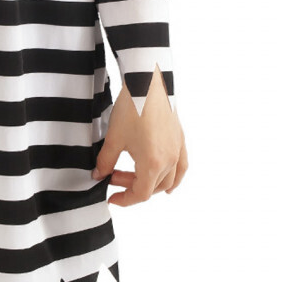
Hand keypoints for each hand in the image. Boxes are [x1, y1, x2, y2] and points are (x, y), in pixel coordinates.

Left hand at [91, 70, 187, 206]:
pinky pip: (181, 166)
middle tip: (113, 176)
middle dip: (132, 186)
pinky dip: (175, 177)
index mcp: (153, 164)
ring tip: (134, 179)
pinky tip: (170, 183)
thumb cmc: (132, 107)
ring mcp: (177, 149)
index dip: (125, 199)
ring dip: (150, 182)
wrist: (148, 82)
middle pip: (153, 187)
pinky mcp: (180, 138)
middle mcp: (169, 160)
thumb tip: (100, 174)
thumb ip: (106, 160)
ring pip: (168, 179)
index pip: (141, 194)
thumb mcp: (114, 137)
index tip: (111, 197)